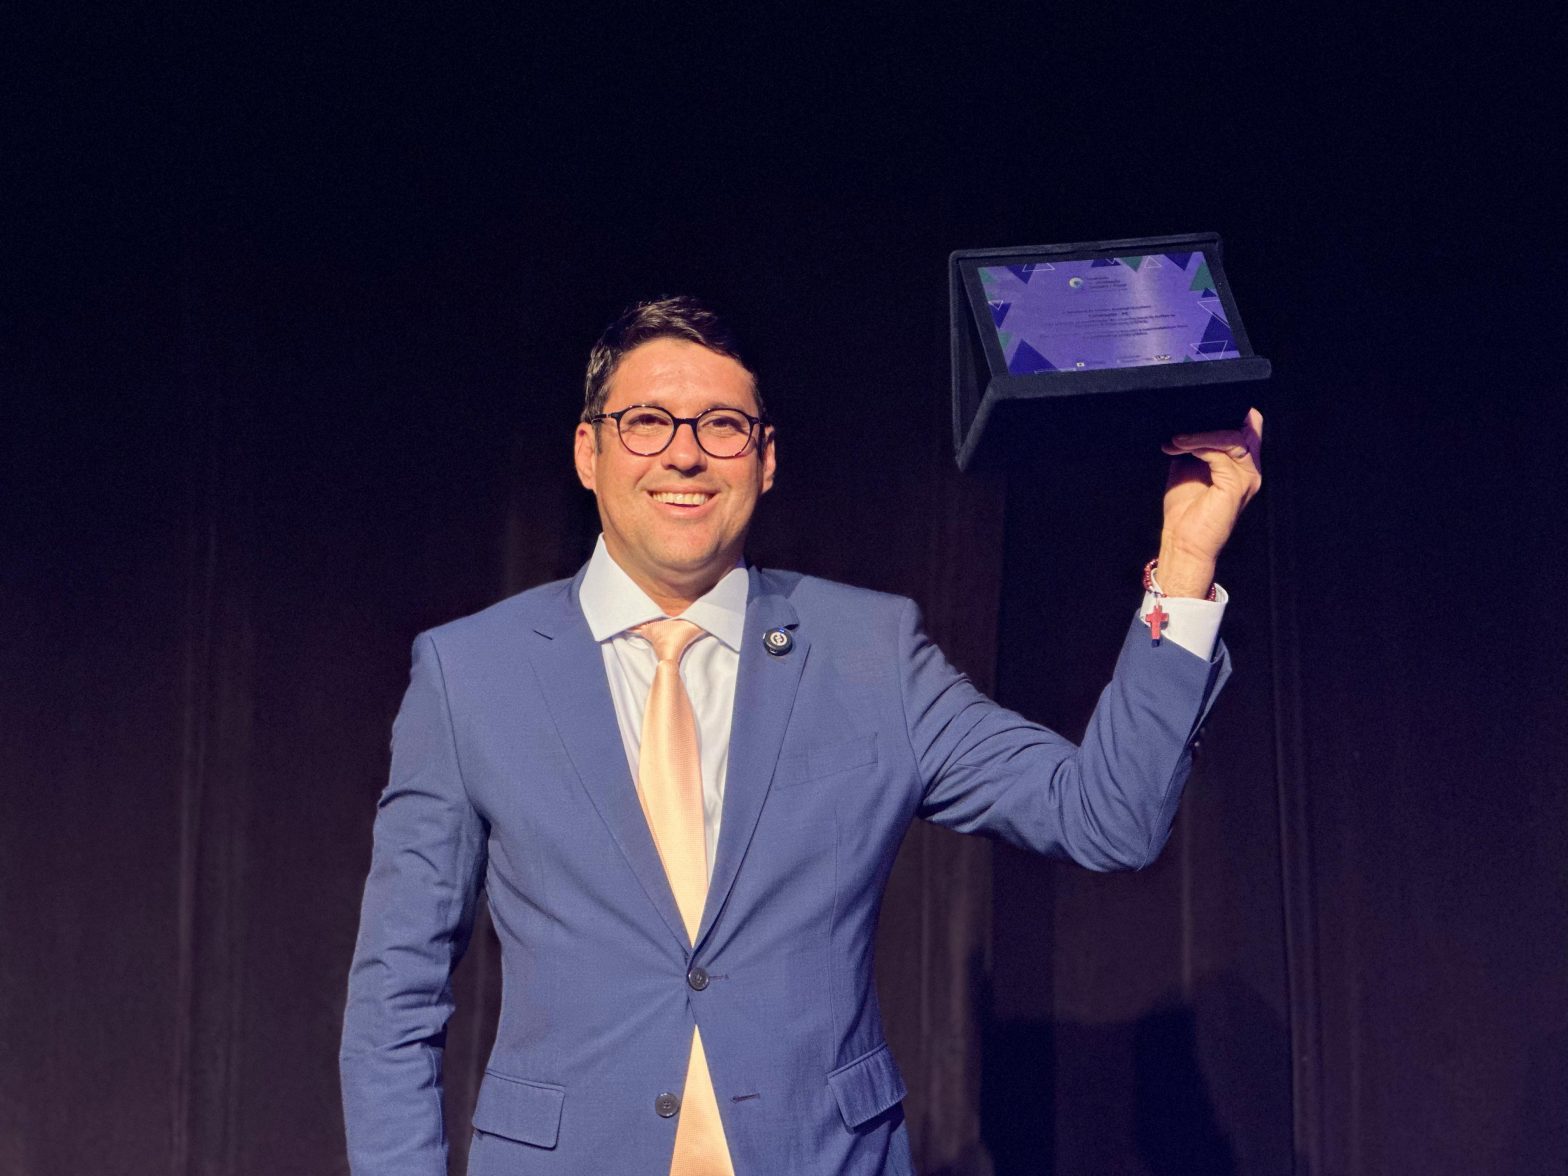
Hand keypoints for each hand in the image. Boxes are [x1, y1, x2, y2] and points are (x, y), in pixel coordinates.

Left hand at [1155, 408, 1263, 596]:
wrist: (1182, 542)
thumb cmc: (1184, 510)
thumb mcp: (1187, 466)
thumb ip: (1194, 444)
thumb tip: (1184, 419)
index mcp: (1242, 463)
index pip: (1248, 424)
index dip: (1227, 412)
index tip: (1193, 413)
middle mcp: (1251, 468)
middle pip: (1249, 425)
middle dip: (1216, 418)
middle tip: (1184, 424)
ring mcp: (1247, 477)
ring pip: (1233, 437)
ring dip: (1200, 434)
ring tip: (1176, 441)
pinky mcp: (1236, 486)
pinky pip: (1221, 453)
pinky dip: (1198, 445)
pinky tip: (1179, 447)